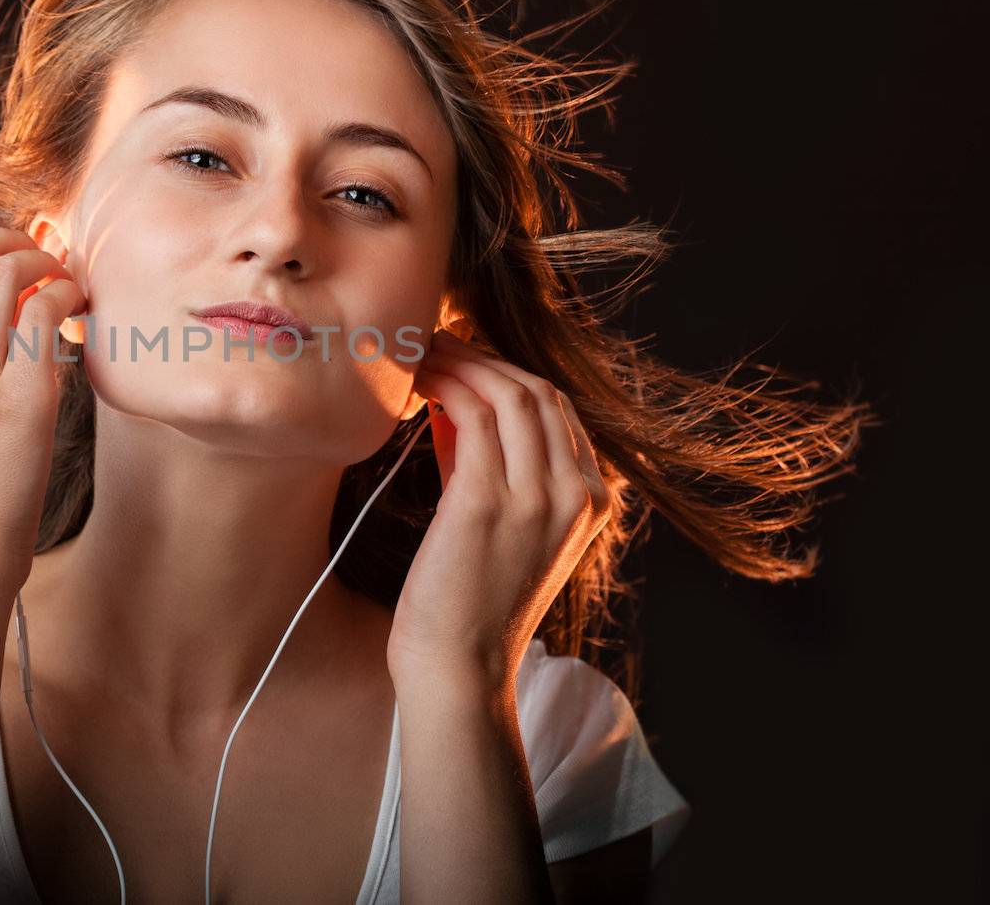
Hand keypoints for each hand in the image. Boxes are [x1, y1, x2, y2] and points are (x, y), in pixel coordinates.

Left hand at [387, 328, 611, 690]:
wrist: (458, 667)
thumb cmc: (468, 598)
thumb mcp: (498, 522)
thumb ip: (486, 464)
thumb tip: (454, 403)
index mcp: (592, 500)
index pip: (559, 411)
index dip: (508, 373)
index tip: (464, 357)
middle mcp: (577, 494)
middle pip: (540, 392)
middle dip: (485, 358)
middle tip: (437, 342)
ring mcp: (539, 498)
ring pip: (511, 393)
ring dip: (462, 362)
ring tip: (421, 353)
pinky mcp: (490, 503)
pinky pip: (475, 416)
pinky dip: (446, 387)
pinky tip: (417, 383)